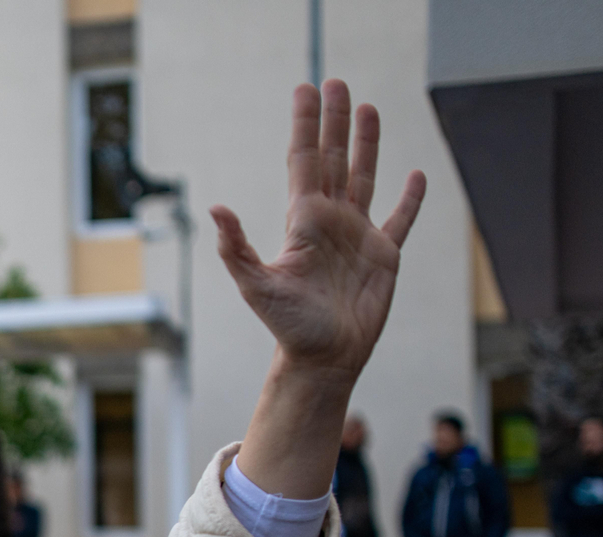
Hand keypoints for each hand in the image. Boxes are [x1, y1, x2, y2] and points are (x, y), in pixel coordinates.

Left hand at [214, 81, 424, 377]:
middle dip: (335, 121)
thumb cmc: (287, 326)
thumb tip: (216, 209)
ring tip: (369, 109)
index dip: (306, 125)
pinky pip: (400, 220)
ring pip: (364, 177)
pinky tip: (416, 175)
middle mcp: (330, 222)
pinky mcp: (384, 256)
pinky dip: (410, 199)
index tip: (306, 90)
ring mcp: (358, 236)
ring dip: (367, 144)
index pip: (304, 161)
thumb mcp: (257, 286)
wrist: (322, 358)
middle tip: (337, 82)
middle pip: (333, 158)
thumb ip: (237, 248)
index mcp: (303, 221)